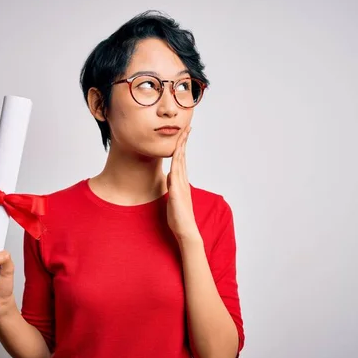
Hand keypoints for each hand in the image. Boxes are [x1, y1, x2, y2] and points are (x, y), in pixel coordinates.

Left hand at [167, 126, 199, 240]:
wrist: (186, 230)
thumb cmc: (179, 217)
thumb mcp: (172, 197)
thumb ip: (172, 185)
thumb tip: (169, 175)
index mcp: (181, 182)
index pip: (181, 160)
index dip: (182, 147)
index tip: (183, 135)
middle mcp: (182, 181)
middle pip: (183, 157)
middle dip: (184, 142)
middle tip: (187, 127)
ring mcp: (181, 186)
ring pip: (180, 163)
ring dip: (181, 148)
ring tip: (183, 135)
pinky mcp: (176, 193)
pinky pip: (176, 175)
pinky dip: (176, 163)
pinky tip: (175, 154)